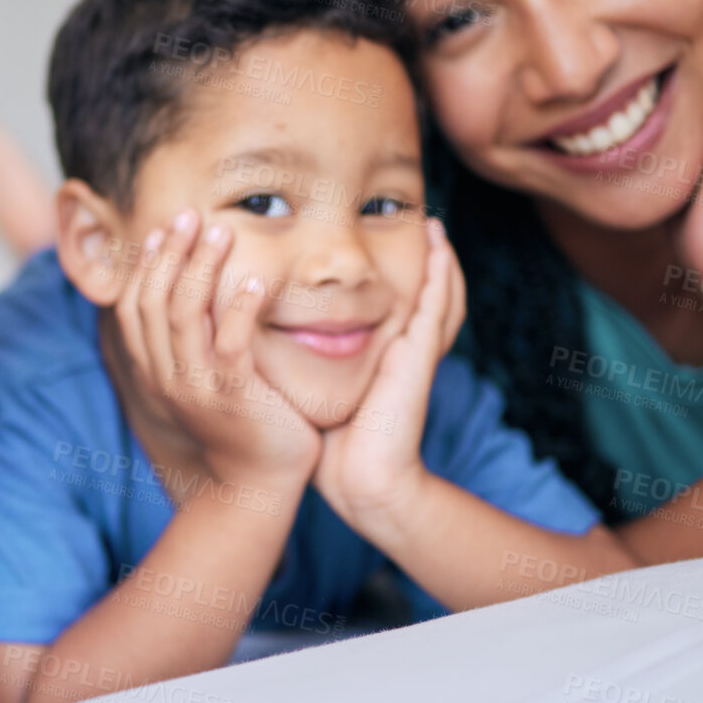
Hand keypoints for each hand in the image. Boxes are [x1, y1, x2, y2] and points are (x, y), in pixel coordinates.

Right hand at [112, 208, 320, 498]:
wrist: (257, 485)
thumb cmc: (240, 424)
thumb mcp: (202, 379)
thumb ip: (193, 342)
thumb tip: (195, 292)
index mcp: (154, 370)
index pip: (133, 305)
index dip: (146, 264)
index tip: (165, 228)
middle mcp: (166, 375)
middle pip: (154, 300)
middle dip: (170, 252)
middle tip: (192, 215)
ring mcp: (196, 387)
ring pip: (185, 314)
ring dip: (201, 267)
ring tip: (222, 233)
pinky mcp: (233, 396)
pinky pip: (229, 344)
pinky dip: (238, 308)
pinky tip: (254, 282)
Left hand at [313, 218, 465, 528]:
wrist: (361, 480)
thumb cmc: (333, 444)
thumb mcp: (316, 393)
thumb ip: (303, 367)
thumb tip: (259, 339)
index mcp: (387, 360)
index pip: (402, 310)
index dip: (403, 280)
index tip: (388, 247)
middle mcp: (408, 352)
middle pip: (433, 297)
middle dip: (434, 262)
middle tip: (427, 222)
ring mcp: (418, 352)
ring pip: (442, 295)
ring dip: (443, 259)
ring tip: (437, 225)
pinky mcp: (418, 355)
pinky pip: (436, 305)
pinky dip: (441, 273)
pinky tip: (439, 245)